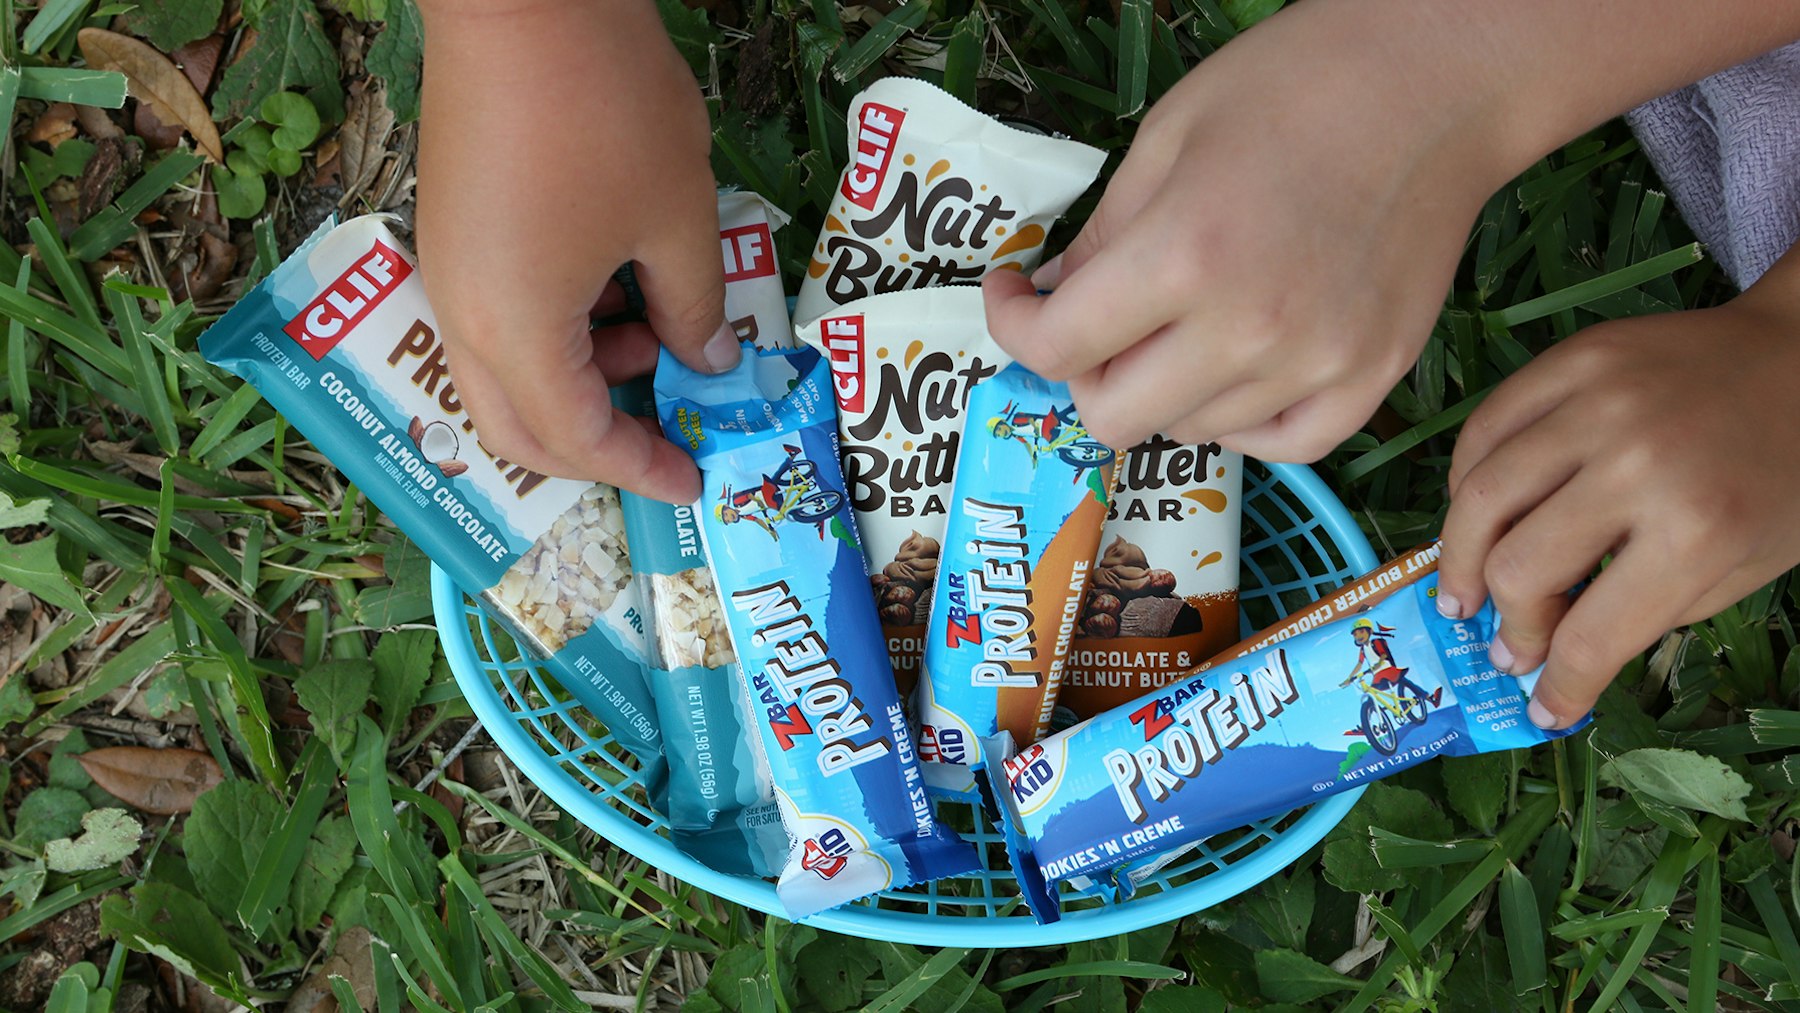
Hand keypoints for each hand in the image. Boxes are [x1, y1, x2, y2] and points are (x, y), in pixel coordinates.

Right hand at [415, 0, 736, 502]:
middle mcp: (463, 315)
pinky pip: (494, 319)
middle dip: (595, 447)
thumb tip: (708, 361)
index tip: (692, 477)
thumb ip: (695, 307)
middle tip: (665, 433)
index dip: (638, 467)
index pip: (575, 439)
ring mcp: (447, 269)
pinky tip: (614, 288)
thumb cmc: (608, 110)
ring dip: (577, 381)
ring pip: (502, 374)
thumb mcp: (678, 218)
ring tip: (654, 332)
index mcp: (516, 329)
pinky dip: (553, 334)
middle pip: (517, 427)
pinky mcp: (452, 230)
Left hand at [983, 1, 1799, 461]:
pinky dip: (1243, 422)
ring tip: (1188, 323)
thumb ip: (1100, 236)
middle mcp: (1248, 330)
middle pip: (1115, 416)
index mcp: (1183, 257)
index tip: (1016, 298)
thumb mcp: (1165, 138)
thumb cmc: (1294, 86)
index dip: (1013, 327)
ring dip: (1167, 391)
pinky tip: (1239, 369)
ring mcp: (1319, 364)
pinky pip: (1281, 446)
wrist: (1436, 82)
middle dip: (1085, 370)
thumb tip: (1048, 302)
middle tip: (1099, 322)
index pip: (1060, 349)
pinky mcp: (1374, 378)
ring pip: (1193, 432)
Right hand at [1437, 245, 1799, 729]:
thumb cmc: (1784, 478)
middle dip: (1509, 626)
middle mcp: (1637, 465)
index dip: (1558, 685)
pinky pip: (1483, 429)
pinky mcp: (1571, 359)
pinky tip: (1475, 514)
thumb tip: (1561, 651)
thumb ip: (1652, 610)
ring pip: (1479, 498)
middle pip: (1519, 569)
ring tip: (1463, 591)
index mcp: (1698, 532)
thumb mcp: (1745, 568)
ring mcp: (1597, 403)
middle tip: (1510, 645)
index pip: (1590, 636)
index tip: (1542, 708)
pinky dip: (1463, 482)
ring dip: (1459, 560)